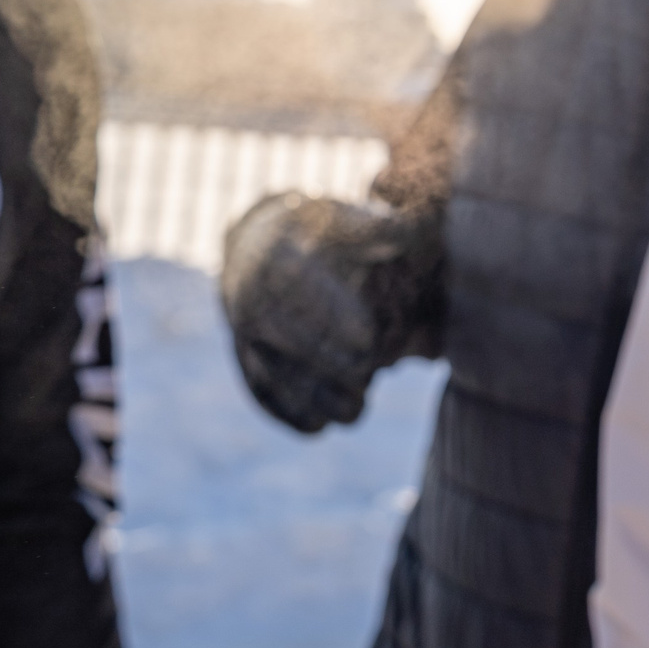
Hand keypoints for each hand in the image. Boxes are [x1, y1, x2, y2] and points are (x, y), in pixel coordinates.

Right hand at [220, 192, 443, 433]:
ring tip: (355, 413)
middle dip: (325, 363)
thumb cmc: (323, 233)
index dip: (330, 315)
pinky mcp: (243, 354)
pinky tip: (317, 427)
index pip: (298, 286)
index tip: (366, 340)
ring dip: (309, 398)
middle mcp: (249, 293)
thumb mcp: (348, 219)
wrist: (260, 244)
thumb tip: (406, 231)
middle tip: (366, 380)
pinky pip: (256, 386)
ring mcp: (241, 328)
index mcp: (277, 254)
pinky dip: (284, 411)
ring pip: (269, 368)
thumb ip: (378, 228)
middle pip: (282, 334)